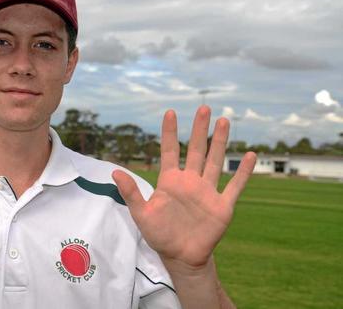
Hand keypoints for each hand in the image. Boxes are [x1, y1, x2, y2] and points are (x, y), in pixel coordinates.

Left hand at [113, 106, 255, 268]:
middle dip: (200, 129)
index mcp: (170, 181)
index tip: (170, 112)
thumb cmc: (159, 235)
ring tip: (224, 121)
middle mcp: (190, 181)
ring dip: (220, 142)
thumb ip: (131, 192)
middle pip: (196, 150)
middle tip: (203, 107)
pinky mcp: (222, 205)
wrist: (181, 256)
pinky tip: (250, 155)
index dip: (170, 133)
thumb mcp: (141, 214)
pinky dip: (243, 172)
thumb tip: (115, 172)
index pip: (171, 151)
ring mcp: (207, 192)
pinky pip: (235, 186)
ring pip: (216, 161)